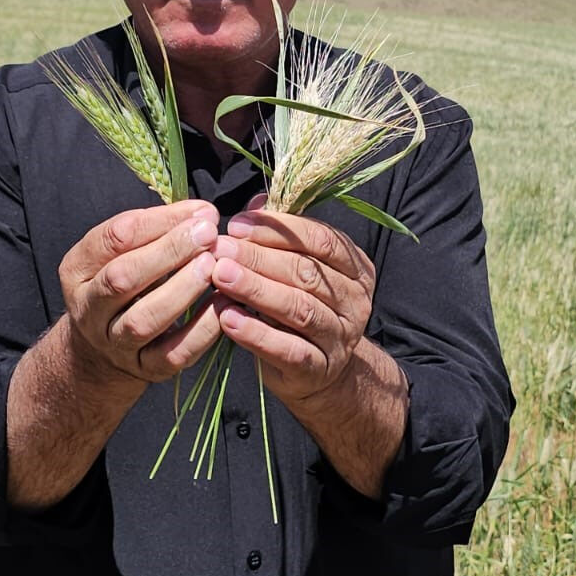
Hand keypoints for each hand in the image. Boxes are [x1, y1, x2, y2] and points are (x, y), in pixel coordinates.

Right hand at [56, 199, 223, 383]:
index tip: (200, 212)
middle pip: (122, 278)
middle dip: (168, 251)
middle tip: (208, 234)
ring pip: (143, 319)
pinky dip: (202, 330)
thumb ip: (157, 229)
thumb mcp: (125, 253)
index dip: (159, 221)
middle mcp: (89, 308)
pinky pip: (173, 353)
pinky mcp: (145, 369)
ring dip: (181, 289)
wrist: (103, 350)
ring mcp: (114, 343)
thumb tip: (204, 213)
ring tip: (212, 266)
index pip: (113, 238)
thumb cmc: (126, 284)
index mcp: (78, 270)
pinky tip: (223, 305)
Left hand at [209, 209, 376, 401]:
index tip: (237, 224)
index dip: (278, 229)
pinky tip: (227, 319)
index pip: (320, 239)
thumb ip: (281, 236)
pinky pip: (288, 349)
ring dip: (256, 290)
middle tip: (220, 248)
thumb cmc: (301, 308)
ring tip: (220, 276)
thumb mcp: (298, 269)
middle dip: (259, 258)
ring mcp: (340, 337)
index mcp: (355, 267)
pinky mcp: (318, 369)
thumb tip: (256, 202)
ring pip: (299, 309)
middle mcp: (355, 301)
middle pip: (306, 272)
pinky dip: (256, 333)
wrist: (321, 373)